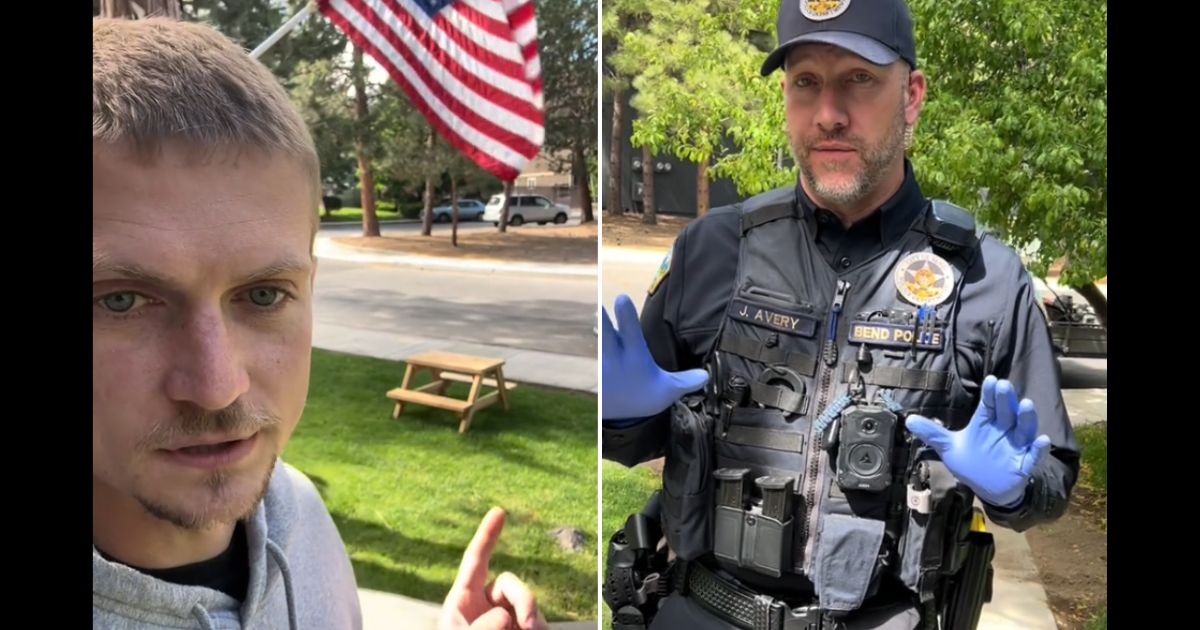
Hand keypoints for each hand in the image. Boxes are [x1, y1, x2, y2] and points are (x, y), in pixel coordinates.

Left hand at [439, 508, 547, 629]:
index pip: (476, 560)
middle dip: (524, 599)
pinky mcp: (524, 627)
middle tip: (528, 624)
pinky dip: (540, 627)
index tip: (499, 511)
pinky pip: (540, 621)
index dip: (487, 535)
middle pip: (511, 583)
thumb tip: (506, 615)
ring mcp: (508, 617)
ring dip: (532, 617)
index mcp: (464, 599)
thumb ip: (481, 625)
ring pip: (528, 603)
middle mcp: (487, 604)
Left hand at [601, 293, 708, 419]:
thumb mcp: (666, 391)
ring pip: (597, 332)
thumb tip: (706, 375)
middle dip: (602, 318)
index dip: (626, 316)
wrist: (614, 415)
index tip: (621, 299)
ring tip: (594, 299)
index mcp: (636, 359)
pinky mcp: (590, 357)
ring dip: (596, 319)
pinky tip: (589, 310)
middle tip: (600, 303)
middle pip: (605, 332)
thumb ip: (686, 381)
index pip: (631, 333)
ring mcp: (600, 356)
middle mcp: (615, 356)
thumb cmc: (642, 396)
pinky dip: (593, 327)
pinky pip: (591, 338)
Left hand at [905, 376, 1051, 507]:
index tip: (991, 380)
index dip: (990, 393)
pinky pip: (1034, 455)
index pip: (989, 404)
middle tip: (1004, 386)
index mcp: (986, 422)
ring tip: (1026, 404)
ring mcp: (1016, 446)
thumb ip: (933, 434)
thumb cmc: (972, 461)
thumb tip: (908, 420)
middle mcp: (1003, 430)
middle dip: (1007, 399)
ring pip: (1024, 429)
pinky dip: (1039, 449)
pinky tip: (1042, 441)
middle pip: (1007, 412)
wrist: (989, 487)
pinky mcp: (1025, 463)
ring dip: (1026, 417)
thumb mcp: (950, 447)